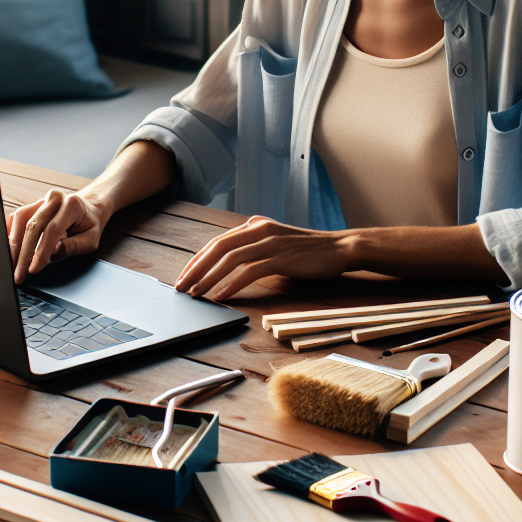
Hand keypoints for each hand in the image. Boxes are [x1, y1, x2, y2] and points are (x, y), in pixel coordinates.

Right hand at [7, 188, 109, 283]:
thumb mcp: (91, 239)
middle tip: (18, 274)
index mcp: (72, 205)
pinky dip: (11, 234)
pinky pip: (16, 218)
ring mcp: (41, 200)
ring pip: (21, 220)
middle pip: (33, 226)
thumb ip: (75, 246)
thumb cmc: (89, 225)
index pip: (52, 230)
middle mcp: (54, 198)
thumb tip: (54, 251)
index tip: (33, 269)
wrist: (88, 209)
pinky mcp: (32, 206)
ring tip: (11, 265)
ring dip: (14, 244)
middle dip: (23, 253)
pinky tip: (10, 249)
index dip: (40, 251)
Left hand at [174, 216, 349, 299]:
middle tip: (181, 286)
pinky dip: (232, 284)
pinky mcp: (281, 257)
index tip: (184, 276)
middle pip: (218, 247)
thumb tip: (228, 265)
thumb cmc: (308, 251)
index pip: (218, 242)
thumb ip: (255, 248)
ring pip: (230, 259)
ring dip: (209, 278)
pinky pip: (250, 271)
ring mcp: (270, 242)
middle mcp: (259, 229)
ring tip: (196, 294)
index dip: (198, 259)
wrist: (340, 248)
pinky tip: (221, 296)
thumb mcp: (276, 243)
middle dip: (196, 268)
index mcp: (255, 225)